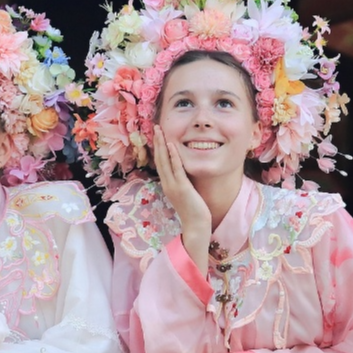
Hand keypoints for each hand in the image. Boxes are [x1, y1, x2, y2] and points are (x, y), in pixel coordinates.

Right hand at [152, 126, 209, 268]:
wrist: (196, 226)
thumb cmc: (194, 211)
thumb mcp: (186, 193)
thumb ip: (183, 181)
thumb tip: (184, 171)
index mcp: (167, 184)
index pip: (161, 162)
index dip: (159, 148)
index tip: (158, 134)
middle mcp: (167, 183)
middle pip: (159, 159)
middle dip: (158, 142)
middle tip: (156, 126)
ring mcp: (173, 186)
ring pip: (165, 162)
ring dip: (162, 145)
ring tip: (160, 131)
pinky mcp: (182, 188)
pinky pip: (177, 169)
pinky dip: (173, 157)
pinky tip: (172, 145)